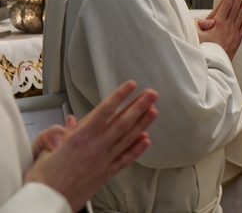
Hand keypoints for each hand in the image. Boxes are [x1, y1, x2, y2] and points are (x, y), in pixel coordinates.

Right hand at [25, 80, 157, 211]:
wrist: (46, 205)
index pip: (104, 111)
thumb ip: (55, 132)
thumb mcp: (42, 149)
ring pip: (127, 138)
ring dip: (142, 123)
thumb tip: (70, 121)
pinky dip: (137, 149)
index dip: (119, 96)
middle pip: (122, 122)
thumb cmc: (43, 179)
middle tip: (151, 94)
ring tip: (154, 111)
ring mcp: (103, 161)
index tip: (130, 86)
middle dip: (139, 106)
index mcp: (79, 138)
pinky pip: (125, 159)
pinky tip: (146, 140)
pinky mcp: (106, 174)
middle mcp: (95, 148)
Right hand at [197, 0, 241, 59]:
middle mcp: (226, 26)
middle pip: (235, 7)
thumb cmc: (199, 50)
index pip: (226, 4)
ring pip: (241, 15)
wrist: (210, 67)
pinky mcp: (236, 41)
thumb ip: (200, 25)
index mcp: (216, 23)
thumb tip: (209, 20)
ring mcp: (232, 33)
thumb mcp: (194, 35)